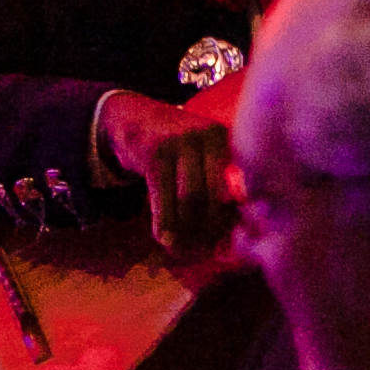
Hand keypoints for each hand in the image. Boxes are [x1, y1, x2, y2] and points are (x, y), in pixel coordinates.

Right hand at [96, 88, 238, 253]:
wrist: (133, 118)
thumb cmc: (175, 148)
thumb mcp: (202, 154)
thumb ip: (217, 182)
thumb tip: (231, 233)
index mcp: (225, 138)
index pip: (236, 186)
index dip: (232, 218)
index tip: (225, 242)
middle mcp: (206, 135)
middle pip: (215, 194)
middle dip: (209, 229)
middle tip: (201, 251)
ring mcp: (180, 141)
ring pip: (190, 197)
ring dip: (185, 230)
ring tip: (181, 249)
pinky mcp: (154, 151)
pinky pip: (162, 195)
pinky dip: (163, 221)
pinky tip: (162, 237)